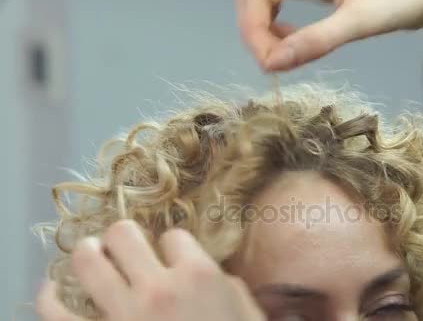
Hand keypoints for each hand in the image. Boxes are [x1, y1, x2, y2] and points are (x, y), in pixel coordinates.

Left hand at [36, 220, 263, 320]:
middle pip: (123, 234)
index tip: (174, 257)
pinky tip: (53, 289)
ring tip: (92, 255)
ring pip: (86, 261)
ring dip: (88, 253)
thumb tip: (213, 277)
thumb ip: (228, 287)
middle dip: (124, 236)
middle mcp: (157, 287)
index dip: (174, 246)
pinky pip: (55, 313)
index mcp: (198, 276)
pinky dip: (49, 297)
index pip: (174, 237)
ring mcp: (122, 315)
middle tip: (127, 247)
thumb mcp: (248, 315)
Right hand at [236, 0, 422, 70]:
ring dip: (262, 30)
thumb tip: (272, 65)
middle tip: (273, 65)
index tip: (268, 66)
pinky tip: (290, 40)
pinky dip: (275, 24)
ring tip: (282, 56)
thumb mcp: (361, 19)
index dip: (253, 30)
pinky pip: (277, 0)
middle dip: (254, 31)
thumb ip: (317, 40)